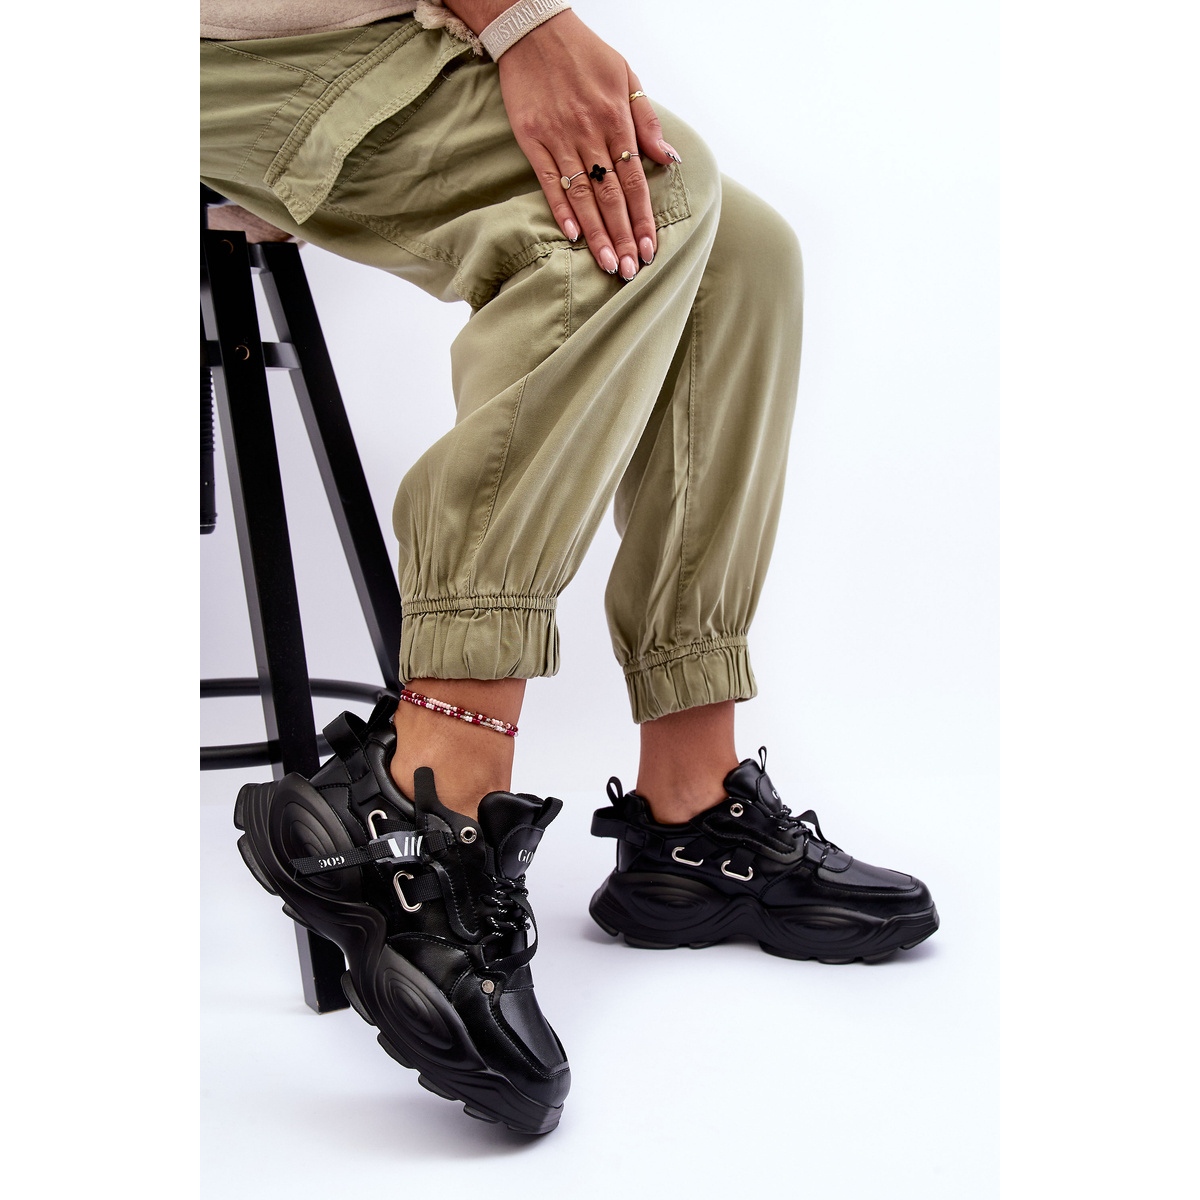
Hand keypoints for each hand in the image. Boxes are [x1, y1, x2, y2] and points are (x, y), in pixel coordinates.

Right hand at [494, 11, 680, 278]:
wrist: (534, 29)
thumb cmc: (585, 54)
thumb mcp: (627, 76)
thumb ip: (647, 121)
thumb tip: (669, 158)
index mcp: (617, 120)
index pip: (635, 182)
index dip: (643, 219)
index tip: (649, 249)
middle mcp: (591, 133)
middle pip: (612, 196)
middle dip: (623, 237)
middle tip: (630, 270)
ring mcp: (560, 138)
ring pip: (583, 196)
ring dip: (597, 234)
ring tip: (608, 264)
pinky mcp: (533, 140)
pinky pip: (550, 181)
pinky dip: (561, 210)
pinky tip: (573, 236)